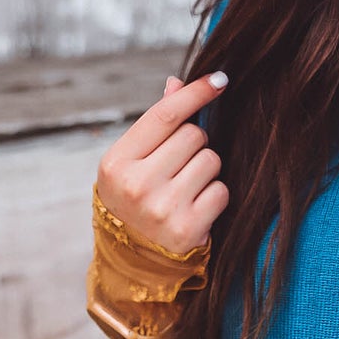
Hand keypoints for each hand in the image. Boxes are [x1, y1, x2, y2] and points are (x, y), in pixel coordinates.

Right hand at [96, 73, 229, 254]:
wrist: (133, 259)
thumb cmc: (134, 199)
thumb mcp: (132, 162)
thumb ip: (156, 124)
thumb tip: (177, 83)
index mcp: (116, 162)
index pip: (165, 116)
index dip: (195, 93)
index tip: (220, 80)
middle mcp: (136, 184)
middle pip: (194, 135)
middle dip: (194, 145)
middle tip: (178, 167)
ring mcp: (162, 208)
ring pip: (211, 160)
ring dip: (206, 171)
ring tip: (185, 189)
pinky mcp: (187, 228)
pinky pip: (221, 190)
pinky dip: (215, 196)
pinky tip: (195, 207)